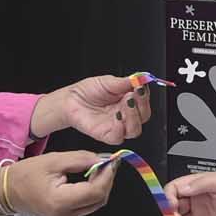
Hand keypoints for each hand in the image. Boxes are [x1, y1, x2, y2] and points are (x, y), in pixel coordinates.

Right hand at [3, 151, 117, 215]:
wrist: (6, 192)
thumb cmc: (26, 174)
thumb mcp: (54, 160)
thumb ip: (80, 160)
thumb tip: (102, 160)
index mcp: (61, 201)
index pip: (95, 192)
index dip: (107, 176)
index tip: (111, 161)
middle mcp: (66, 215)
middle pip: (98, 200)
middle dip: (106, 181)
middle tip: (107, 163)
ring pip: (94, 204)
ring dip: (101, 186)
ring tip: (99, 168)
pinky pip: (86, 206)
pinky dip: (92, 192)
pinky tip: (90, 178)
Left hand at [34, 75, 153, 143]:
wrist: (71, 99)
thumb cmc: (88, 91)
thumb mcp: (109, 82)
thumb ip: (126, 82)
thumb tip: (142, 78)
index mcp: (128, 102)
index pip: (144, 103)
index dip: (145, 96)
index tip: (141, 86)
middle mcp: (125, 116)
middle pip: (143, 117)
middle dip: (141, 105)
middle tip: (133, 94)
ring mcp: (117, 127)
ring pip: (135, 130)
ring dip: (133, 116)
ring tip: (126, 102)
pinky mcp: (106, 135)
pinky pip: (119, 137)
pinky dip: (120, 128)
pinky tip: (116, 116)